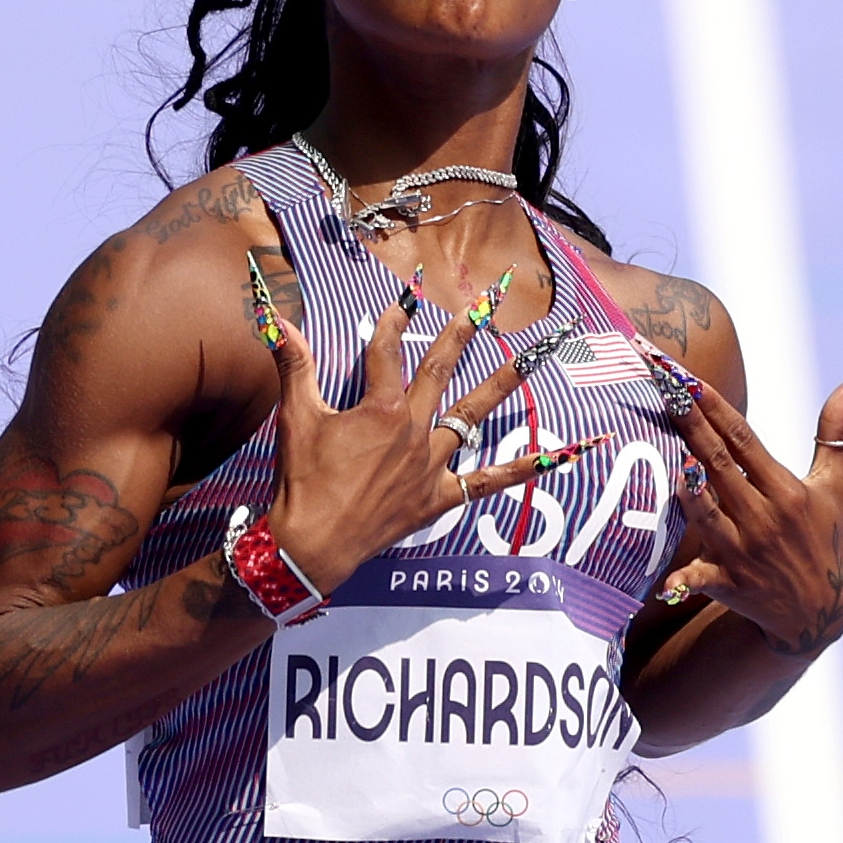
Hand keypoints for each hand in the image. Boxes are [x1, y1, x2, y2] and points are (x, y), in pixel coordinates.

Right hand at [248, 255, 599, 597]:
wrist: (314, 543)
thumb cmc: (303, 480)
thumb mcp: (296, 418)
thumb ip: (294, 365)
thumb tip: (279, 321)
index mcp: (381, 409)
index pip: (387, 352)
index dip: (391, 322)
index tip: (402, 298)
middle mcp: (414, 431)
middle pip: (441, 370)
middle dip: (462, 331)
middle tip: (484, 301)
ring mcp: (431, 465)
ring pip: (474, 415)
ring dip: (504, 382)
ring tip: (532, 356)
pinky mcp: (439, 497)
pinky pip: (492, 481)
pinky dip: (528, 467)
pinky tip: (562, 454)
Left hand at [657, 370, 842, 653]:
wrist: (820, 610)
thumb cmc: (824, 537)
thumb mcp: (835, 484)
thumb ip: (836, 429)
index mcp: (785, 489)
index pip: (744, 440)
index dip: (716, 408)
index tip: (689, 380)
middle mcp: (764, 517)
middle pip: (720, 465)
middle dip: (690, 426)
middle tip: (664, 390)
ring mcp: (745, 552)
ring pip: (708, 514)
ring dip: (690, 490)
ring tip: (671, 458)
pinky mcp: (730, 584)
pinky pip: (702, 580)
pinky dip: (686, 580)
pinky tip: (667, 581)